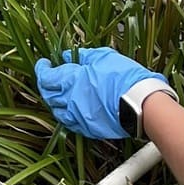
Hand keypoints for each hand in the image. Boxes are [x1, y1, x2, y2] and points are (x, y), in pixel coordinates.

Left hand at [34, 47, 167, 139]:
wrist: (141, 103)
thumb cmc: (124, 78)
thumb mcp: (103, 57)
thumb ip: (83, 56)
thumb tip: (68, 55)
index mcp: (71, 81)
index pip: (46, 77)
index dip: (42, 69)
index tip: (44, 64)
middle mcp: (70, 101)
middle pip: (48, 95)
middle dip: (45, 85)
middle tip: (48, 78)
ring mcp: (78, 117)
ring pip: (57, 112)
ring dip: (54, 102)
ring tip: (58, 94)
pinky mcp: (88, 129)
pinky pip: (71, 123)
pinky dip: (67, 115)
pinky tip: (71, 109)